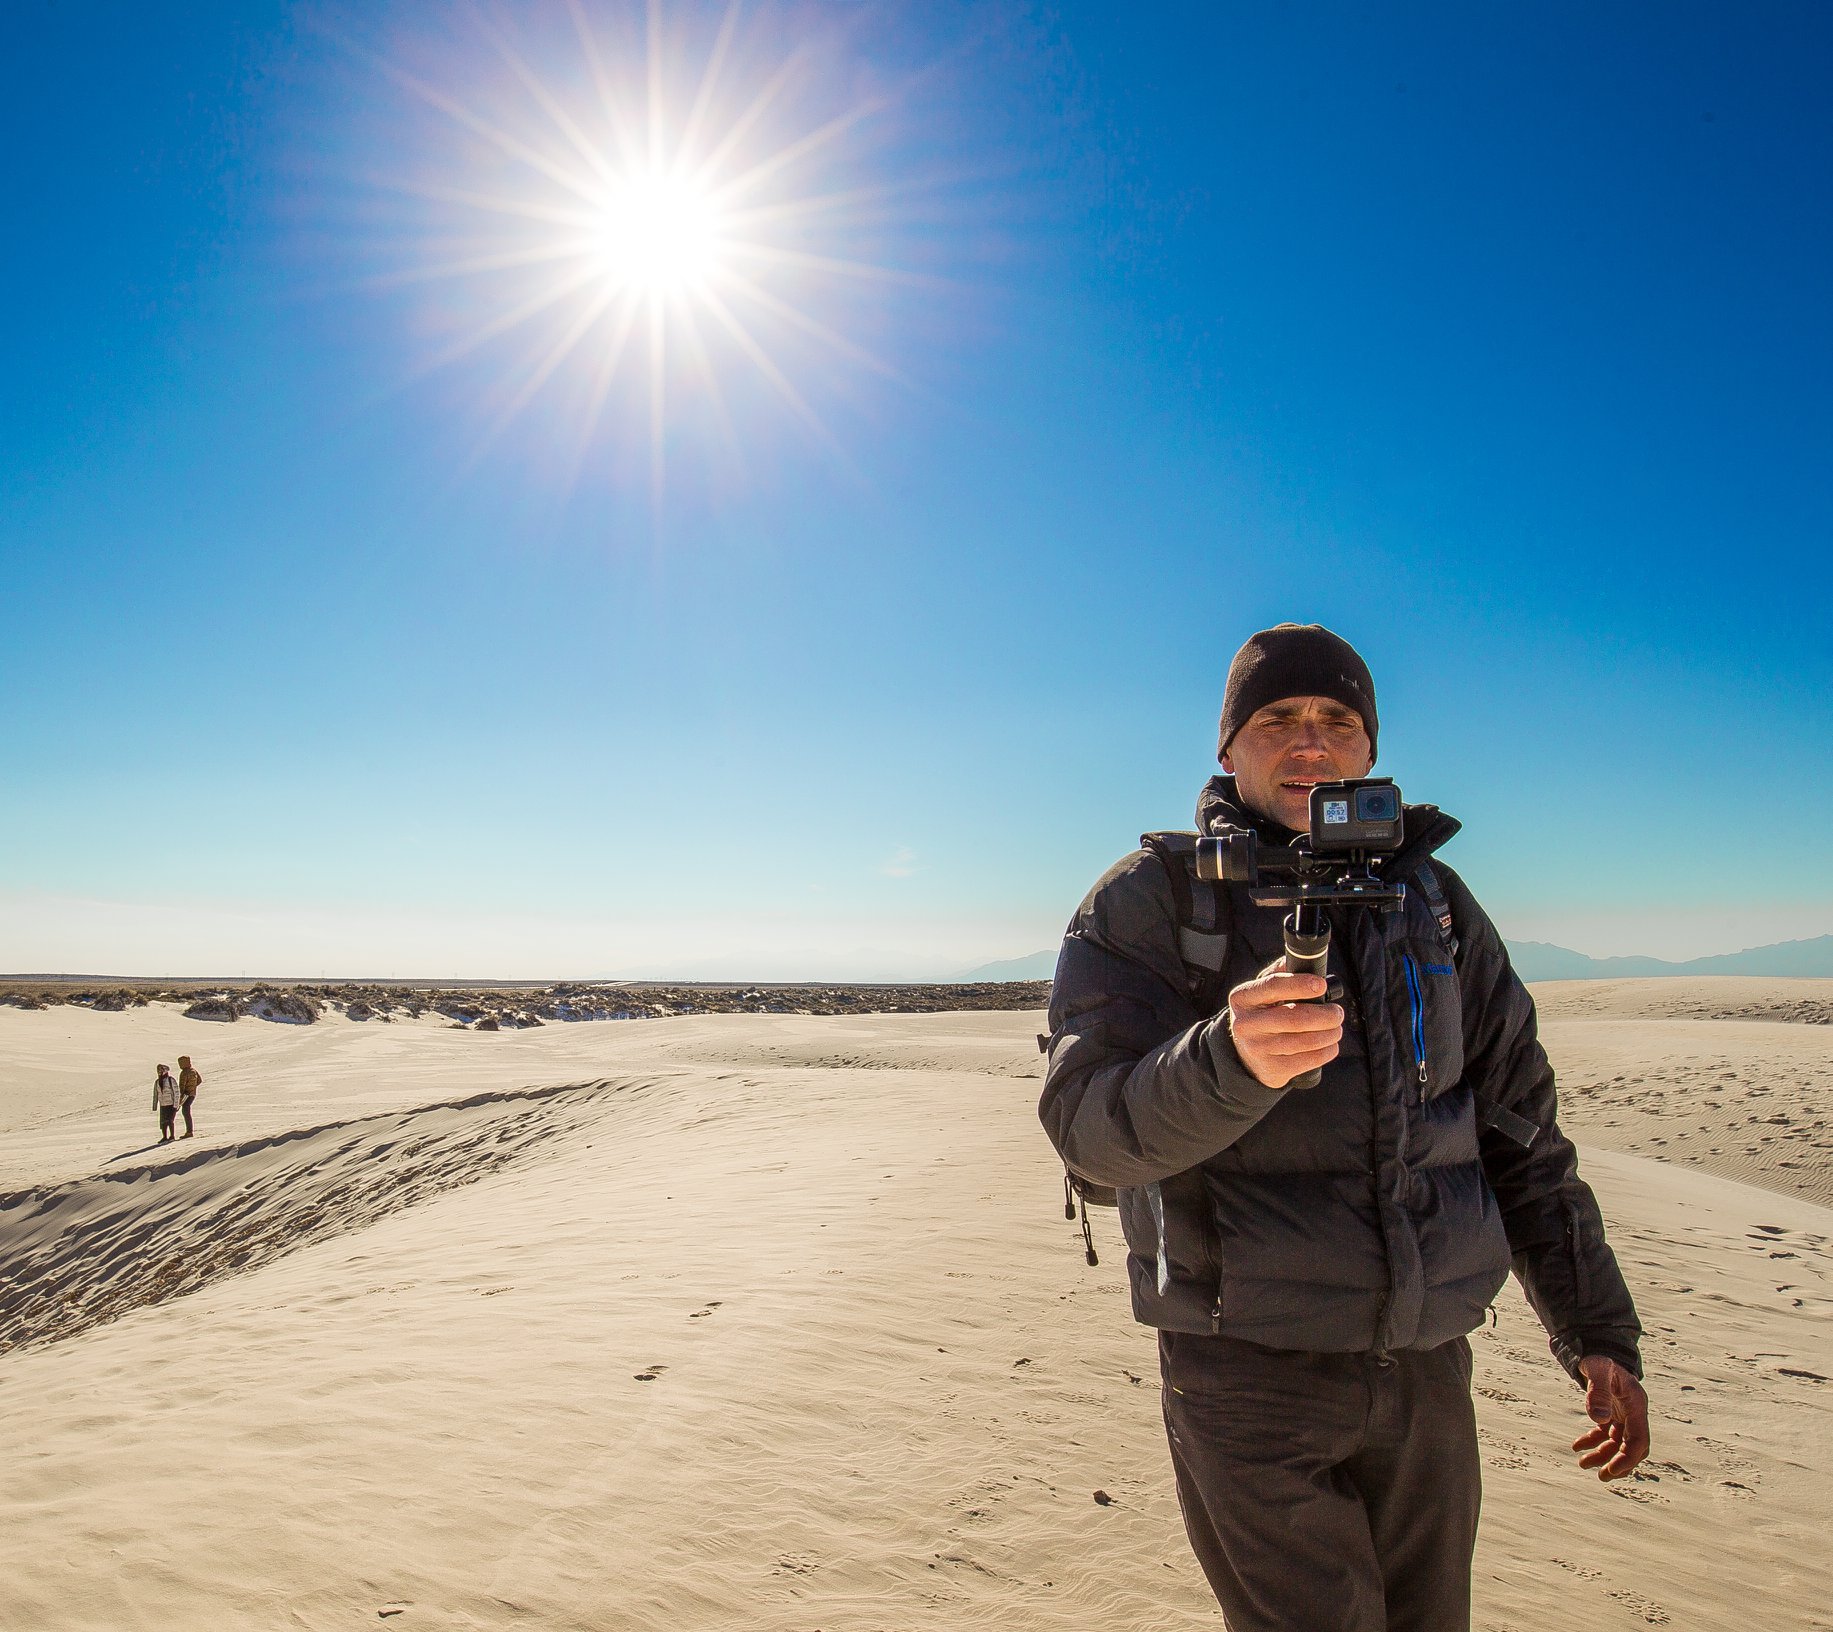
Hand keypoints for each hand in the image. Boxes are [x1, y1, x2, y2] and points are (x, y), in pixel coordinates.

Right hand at [1226, 970, 1343, 1089]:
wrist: (1245, 1056)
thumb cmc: (1262, 1017)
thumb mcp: (1261, 994)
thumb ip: (1279, 974)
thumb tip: (1301, 963)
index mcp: (1243, 998)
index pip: (1273, 987)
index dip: (1301, 985)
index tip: (1322, 985)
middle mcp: (1246, 1024)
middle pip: (1295, 1018)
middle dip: (1325, 1015)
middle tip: (1337, 1013)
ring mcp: (1258, 1049)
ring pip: (1306, 1040)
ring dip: (1330, 1033)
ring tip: (1335, 1028)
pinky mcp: (1272, 1069)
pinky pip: (1310, 1059)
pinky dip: (1327, 1051)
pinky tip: (1329, 1044)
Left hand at [1571, 1356, 1649, 1479]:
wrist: (1597, 1347)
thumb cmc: (1599, 1357)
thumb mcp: (1598, 1370)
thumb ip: (1598, 1392)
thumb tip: (1598, 1419)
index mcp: (1636, 1405)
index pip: (1639, 1440)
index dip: (1627, 1458)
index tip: (1611, 1470)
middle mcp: (1633, 1412)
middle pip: (1631, 1446)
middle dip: (1618, 1464)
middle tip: (1601, 1476)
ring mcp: (1623, 1413)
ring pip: (1617, 1442)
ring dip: (1602, 1455)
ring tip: (1583, 1463)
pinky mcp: (1611, 1412)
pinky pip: (1605, 1433)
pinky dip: (1593, 1441)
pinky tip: (1577, 1446)